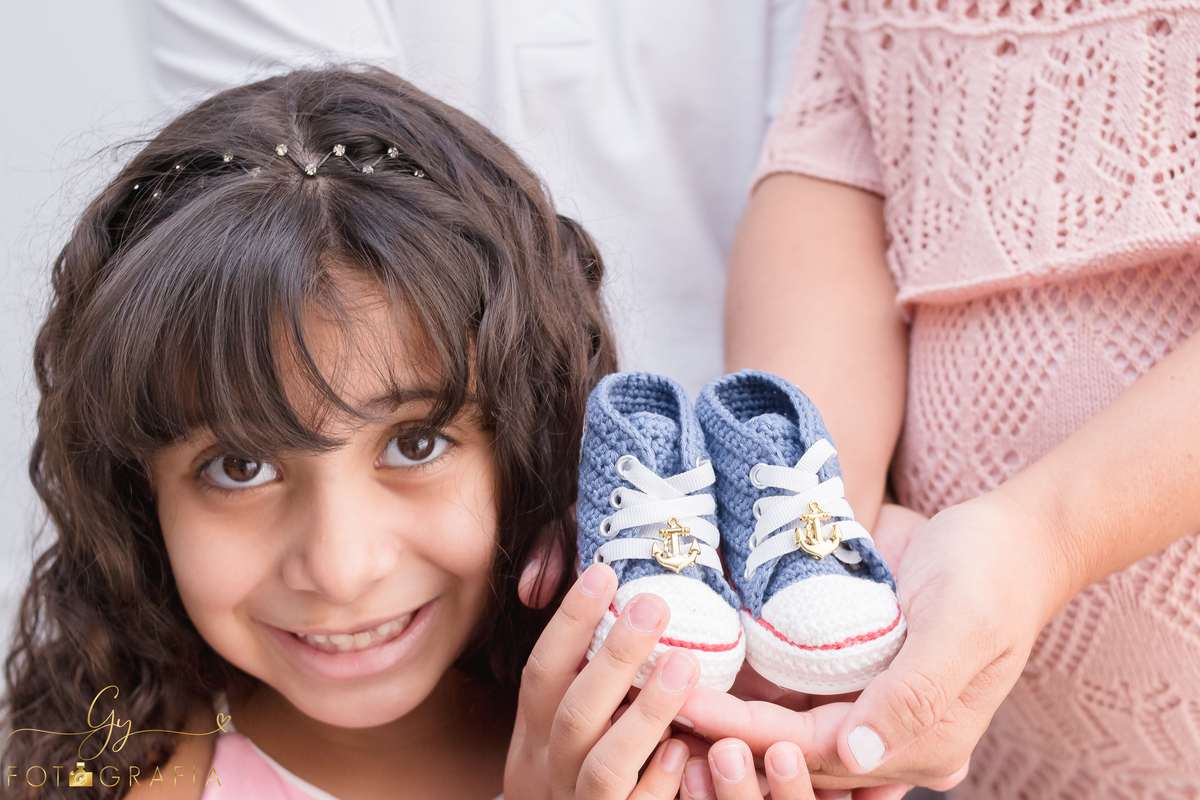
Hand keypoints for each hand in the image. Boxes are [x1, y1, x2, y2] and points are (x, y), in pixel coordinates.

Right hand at [505, 562, 700, 798]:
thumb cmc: (573, 775)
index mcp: (534, 735)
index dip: (569, 624)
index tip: (603, 573)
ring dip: (644, 713)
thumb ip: (578, 673)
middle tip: (654, 606)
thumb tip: (601, 588)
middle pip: (574, 712)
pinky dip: (658, 782)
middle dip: (614, 657)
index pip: (543, 672)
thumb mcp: (558, 727)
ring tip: (685, 665)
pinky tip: (684, 749)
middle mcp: (549, 771)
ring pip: (604, 765)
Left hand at [678, 492, 1053, 789]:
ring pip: (786, 734)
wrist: (1012, 537)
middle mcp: (891, 736)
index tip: (684, 707)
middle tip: (654, 707)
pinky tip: (700, 678)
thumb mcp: (961, 629)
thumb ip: (913, 696)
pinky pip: (795, 698)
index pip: (814, 751)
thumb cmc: (991, 577)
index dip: (746, 735)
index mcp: (923, 742)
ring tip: (660, 699)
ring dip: (727, 723)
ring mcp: (872, 708)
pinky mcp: (856, 676)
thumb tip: (857, 754)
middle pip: (792, 753)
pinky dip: (748, 695)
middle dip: (723, 737)